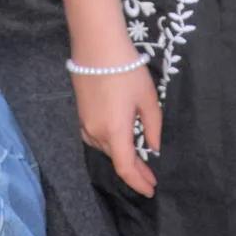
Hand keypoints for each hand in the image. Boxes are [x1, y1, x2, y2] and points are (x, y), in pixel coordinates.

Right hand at [72, 58, 161, 195]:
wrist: (96, 45)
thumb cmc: (126, 69)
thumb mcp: (148, 98)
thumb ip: (153, 127)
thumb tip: (154, 148)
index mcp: (114, 131)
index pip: (125, 168)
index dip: (138, 182)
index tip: (151, 190)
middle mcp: (96, 132)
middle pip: (114, 158)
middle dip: (133, 170)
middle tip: (150, 175)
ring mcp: (84, 123)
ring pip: (103, 148)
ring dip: (120, 156)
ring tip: (137, 160)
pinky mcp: (80, 113)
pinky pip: (95, 137)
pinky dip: (109, 144)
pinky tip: (119, 140)